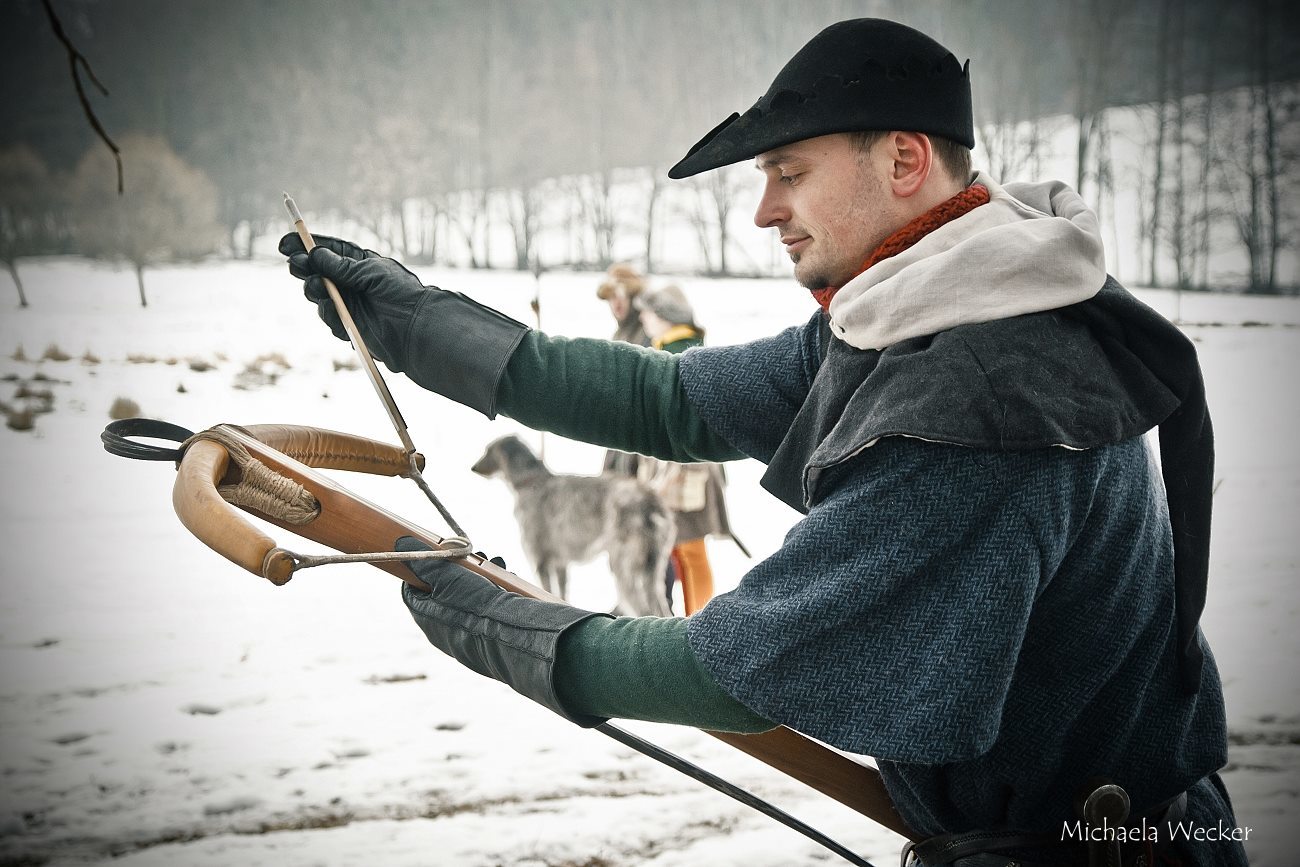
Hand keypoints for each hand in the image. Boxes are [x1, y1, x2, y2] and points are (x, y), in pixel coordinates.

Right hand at [278, 233, 425, 371]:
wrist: (416, 330)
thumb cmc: (401, 295)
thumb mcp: (371, 273)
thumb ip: (342, 266)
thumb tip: (315, 254)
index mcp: (360, 263)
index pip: (329, 250)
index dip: (307, 246)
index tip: (286, 243)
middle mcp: (352, 282)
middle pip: (317, 271)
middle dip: (304, 267)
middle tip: (295, 264)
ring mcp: (349, 303)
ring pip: (319, 294)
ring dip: (314, 289)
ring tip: (317, 286)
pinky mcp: (349, 324)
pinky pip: (330, 317)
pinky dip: (329, 313)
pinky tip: (334, 311)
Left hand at [397, 536, 608, 725]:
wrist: (519, 643)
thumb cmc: (480, 611)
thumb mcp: (450, 578)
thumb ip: (427, 562)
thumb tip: (400, 544)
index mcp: (429, 619)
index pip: (414, 589)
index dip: (424, 565)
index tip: (439, 550)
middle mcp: (447, 631)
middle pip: (446, 590)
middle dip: (460, 567)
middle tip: (476, 554)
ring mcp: (471, 637)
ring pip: (471, 598)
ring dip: (483, 577)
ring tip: (498, 564)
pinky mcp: (494, 639)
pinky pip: (491, 611)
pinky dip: (499, 592)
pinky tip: (510, 581)